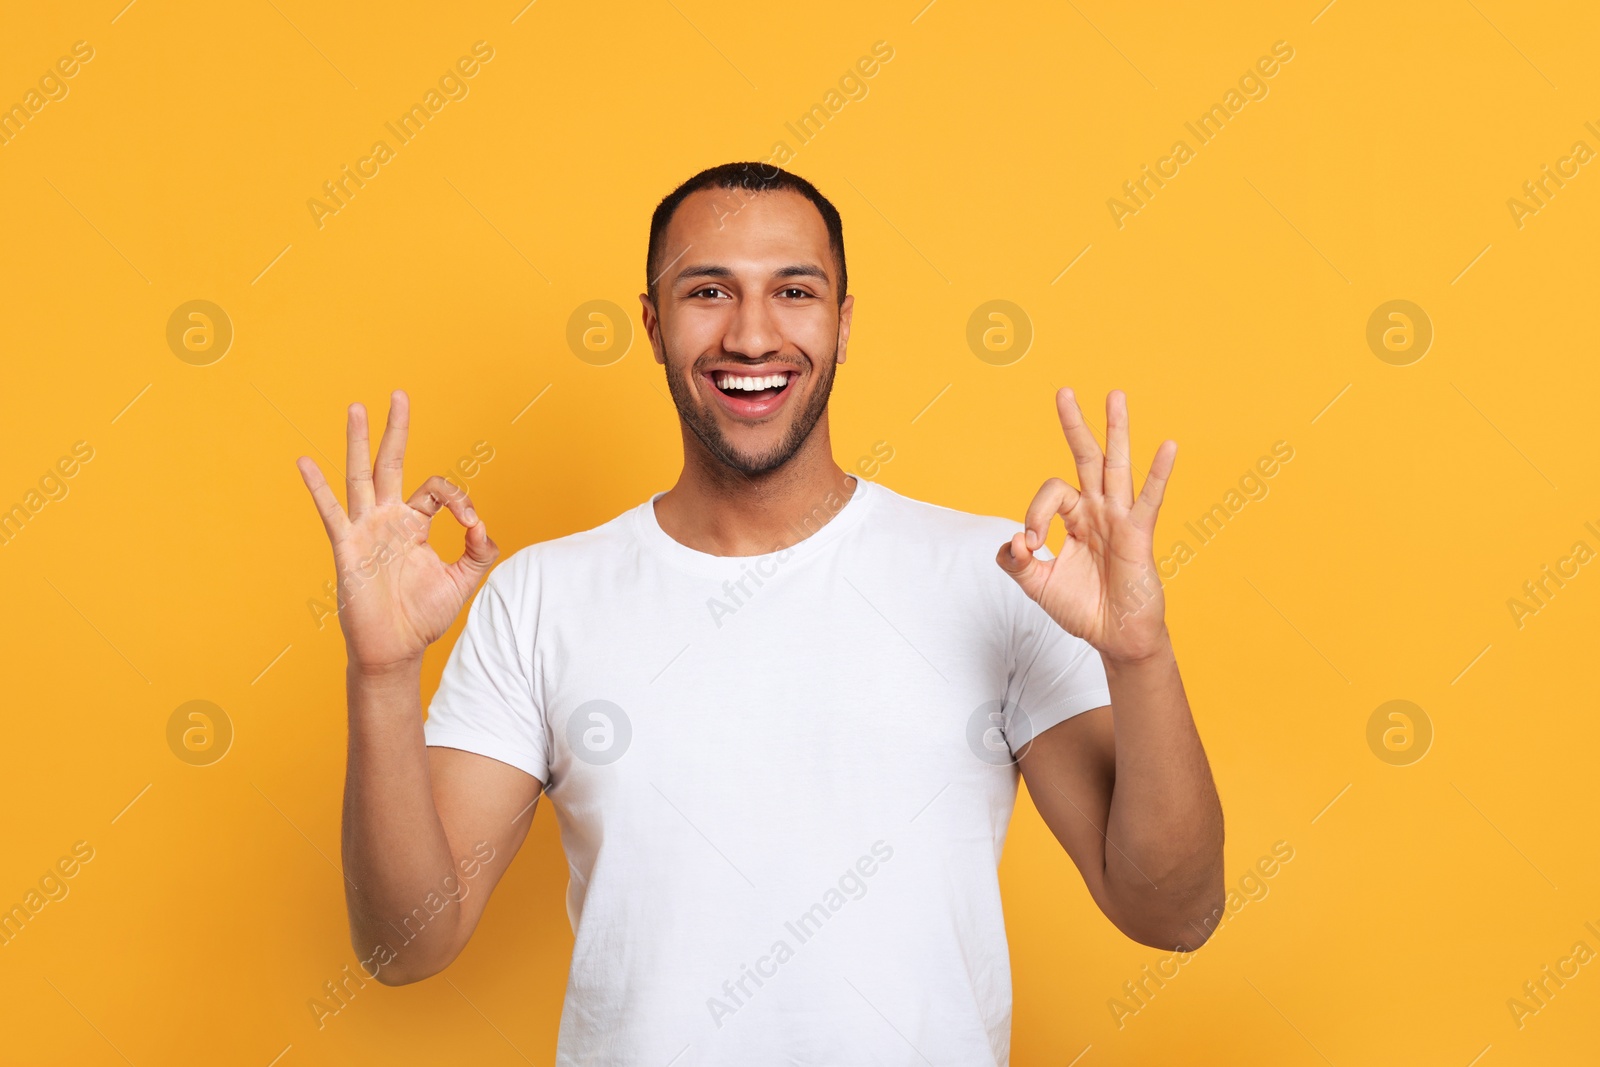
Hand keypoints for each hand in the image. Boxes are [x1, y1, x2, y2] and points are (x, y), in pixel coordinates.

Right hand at [296, 390, 498, 674]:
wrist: (395, 649)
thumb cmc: (424, 616)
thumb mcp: (463, 580)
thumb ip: (479, 551)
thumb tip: (481, 524)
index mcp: (415, 524)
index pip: (436, 489)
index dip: (458, 498)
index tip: (472, 522)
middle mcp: (389, 519)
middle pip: (392, 463)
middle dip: (396, 429)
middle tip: (398, 394)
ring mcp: (366, 530)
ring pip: (361, 476)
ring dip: (359, 442)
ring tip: (356, 408)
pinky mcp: (348, 547)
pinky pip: (332, 512)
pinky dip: (318, 487)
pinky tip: (305, 461)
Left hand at [997, 388, 1174, 664]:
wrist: (1115, 638)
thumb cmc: (1083, 609)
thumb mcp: (1038, 586)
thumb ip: (1017, 563)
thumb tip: (1013, 540)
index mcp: (1075, 519)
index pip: (1051, 494)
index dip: (1034, 513)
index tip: (1030, 546)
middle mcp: (1098, 511)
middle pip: (1085, 458)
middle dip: (1074, 425)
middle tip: (1063, 391)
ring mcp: (1120, 519)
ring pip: (1116, 466)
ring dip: (1115, 430)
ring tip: (1115, 394)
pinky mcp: (1139, 535)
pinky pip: (1149, 499)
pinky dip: (1159, 473)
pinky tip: (1168, 446)